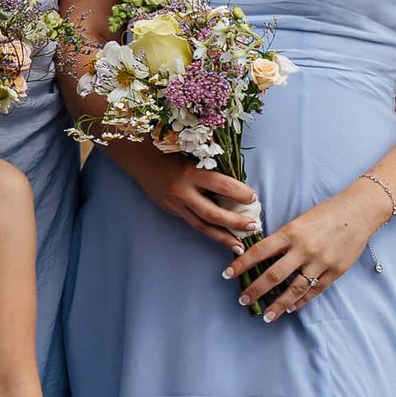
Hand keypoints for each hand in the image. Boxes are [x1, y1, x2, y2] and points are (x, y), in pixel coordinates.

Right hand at [109, 143, 261, 250]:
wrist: (141, 159)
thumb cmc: (171, 149)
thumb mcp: (192, 151)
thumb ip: (212, 162)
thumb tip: (239, 174)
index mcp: (190, 172)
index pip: (220, 185)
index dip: (239, 192)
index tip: (254, 197)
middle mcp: (182, 192)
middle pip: (212, 213)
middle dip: (235, 222)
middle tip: (254, 226)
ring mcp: (175, 204)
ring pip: (202, 225)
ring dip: (223, 237)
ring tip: (240, 247)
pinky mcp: (171, 211)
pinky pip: (193, 223)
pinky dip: (209, 231)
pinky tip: (222, 238)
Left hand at [223, 186, 385, 321]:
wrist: (360, 211)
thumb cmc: (326, 213)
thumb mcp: (299, 221)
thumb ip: (282, 239)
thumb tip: (260, 258)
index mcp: (291, 232)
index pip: (259, 251)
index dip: (241, 264)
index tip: (227, 275)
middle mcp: (304, 249)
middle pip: (274, 275)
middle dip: (256, 290)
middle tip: (243, 301)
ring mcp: (320, 262)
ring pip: (295, 289)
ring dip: (278, 305)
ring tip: (266, 316)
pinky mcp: (335, 271)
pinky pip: (314, 291)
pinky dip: (301, 301)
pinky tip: (291, 308)